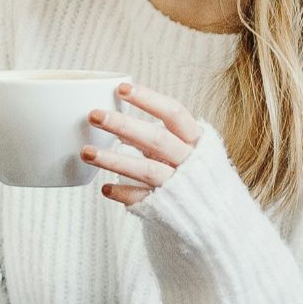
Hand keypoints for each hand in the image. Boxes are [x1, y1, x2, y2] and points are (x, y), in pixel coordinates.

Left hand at [81, 82, 203, 205]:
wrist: (216, 214)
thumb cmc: (190, 171)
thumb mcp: (180, 148)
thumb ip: (153, 135)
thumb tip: (115, 119)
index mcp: (195, 140)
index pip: (174, 113)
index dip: (148, 100)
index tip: (121, 89)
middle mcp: (189, 161)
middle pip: (157, 139)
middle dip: (124, 126)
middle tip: (93, 115)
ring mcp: (178, 184)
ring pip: (146, 169)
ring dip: (114, 160)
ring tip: (86, 152)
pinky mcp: (167, 206)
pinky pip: (142, 198)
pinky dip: (123, 193)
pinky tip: (105, 189)